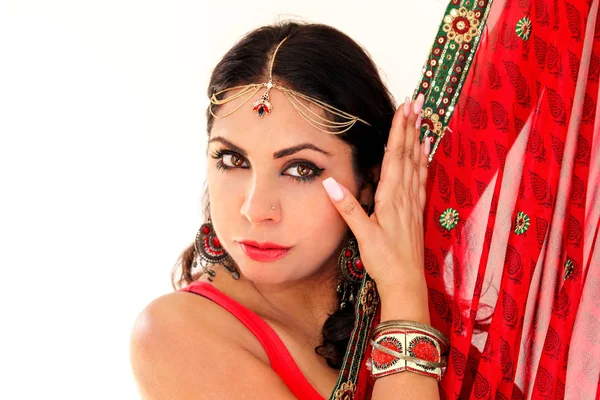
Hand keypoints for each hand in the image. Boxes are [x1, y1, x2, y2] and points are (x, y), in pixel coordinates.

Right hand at [322, 94, 429, 298]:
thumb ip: (348, 207)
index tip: (404, 108)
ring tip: (424, 118)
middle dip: (411, 126)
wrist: (406, 282)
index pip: (395, 157)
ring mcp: (413, 203)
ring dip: (419, 139)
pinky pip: (422, 179)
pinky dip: (424, 161)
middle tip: (418, 101)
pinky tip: (427, 152)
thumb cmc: (384, 260)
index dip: (399, 131)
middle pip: (409, 154)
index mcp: (391, 197)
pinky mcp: (416, 211)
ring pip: (417, 164)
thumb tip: (329, 182)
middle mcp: (405, 196)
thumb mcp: (363, 235)